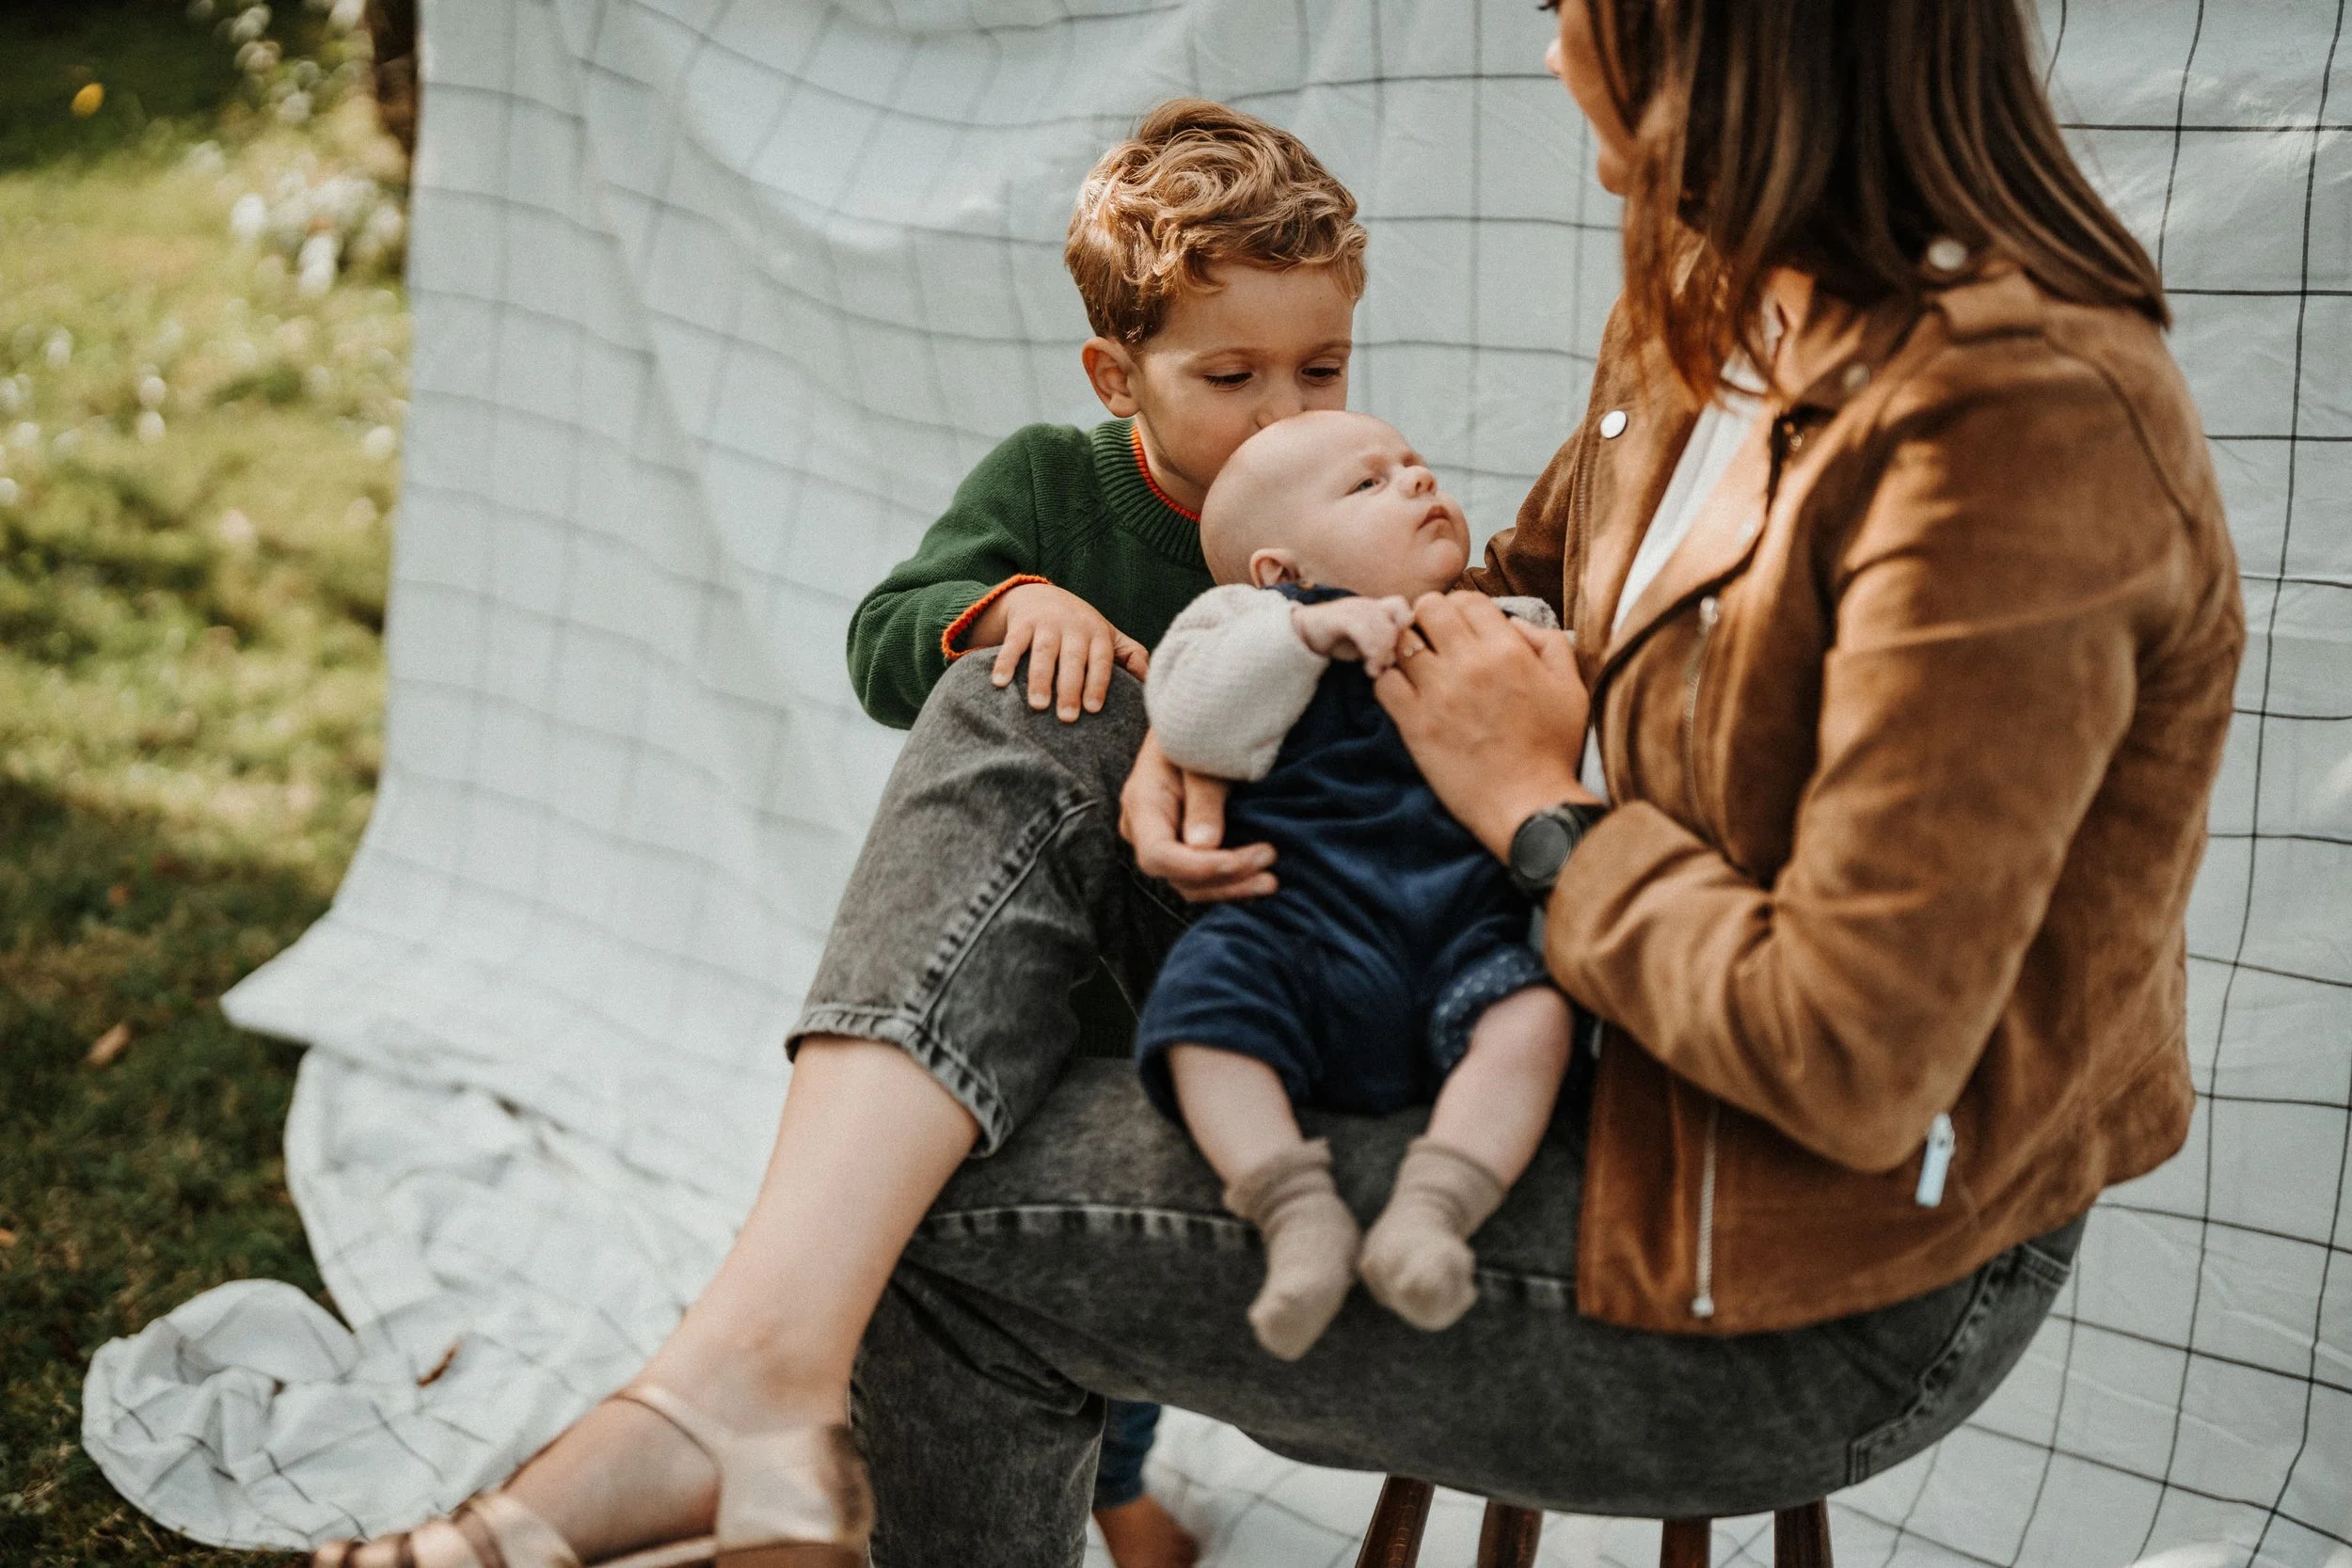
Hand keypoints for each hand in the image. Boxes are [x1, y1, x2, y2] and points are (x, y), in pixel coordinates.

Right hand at [970, 582, 1150, 721]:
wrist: (1041, 594)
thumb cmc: (1082, 627)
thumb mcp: (1109, 637)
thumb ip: (1132, 656)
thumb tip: (1155, 683)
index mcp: (1097, 634)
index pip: (1100, 660)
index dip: (1098, 683)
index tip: (1093, 709)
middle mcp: (1073, 627)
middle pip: (1072, 659)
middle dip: (1070, 688)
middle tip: (1067, 718)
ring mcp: (1046, 624)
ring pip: (1043, 653)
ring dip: (1040, 679)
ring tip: (1038, 706)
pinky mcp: (1022, 624)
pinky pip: (1013, 644)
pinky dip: (1005, 662)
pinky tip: (999, 683)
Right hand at [1119, 729, 1278, 902]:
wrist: (1196, 723)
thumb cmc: (1200, 731)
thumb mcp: (1202, 755)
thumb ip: (1204, 797)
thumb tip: (1204, 845)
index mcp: (1143, 803)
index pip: (1159, 854)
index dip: (1199, 867)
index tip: (1240, 862)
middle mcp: (1142, 830)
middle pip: (1176, 876)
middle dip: (1224, 879)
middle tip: (1269, 865)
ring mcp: (1159, 842)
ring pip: (1189, 885)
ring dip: (1231, 887)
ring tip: (1271, 880)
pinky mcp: (1178, 848)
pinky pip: (1199, 878)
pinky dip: (1229, 883)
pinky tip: (1258, 879)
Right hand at [1291, 595, 1414, 675]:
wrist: (1300, 635)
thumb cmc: (1337, 642)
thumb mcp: (1367, 644)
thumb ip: (1387, 646)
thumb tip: (1406, 662)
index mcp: (1375, 607)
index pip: (1402, 607)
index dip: (1407, 626)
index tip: (1401, 651)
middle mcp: (1367, 604)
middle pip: (1397, 623)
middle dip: (1397, 649)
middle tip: (1387, 668)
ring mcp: (1353, 609)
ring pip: (1383, 629)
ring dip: (1384, 655)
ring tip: (1377, 671)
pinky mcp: (1340, 617)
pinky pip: (1364, 630)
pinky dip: (1372, 653)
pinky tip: (1370, 670)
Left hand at [1375, 591, 1597, 857]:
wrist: (1529, 804)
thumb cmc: (1554, 748)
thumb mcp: (1570, 688)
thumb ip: (1549, 644)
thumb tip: (1514, 624)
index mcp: (1508, 650)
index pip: (1468, 600)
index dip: (1462, 609)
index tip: (1461, 628)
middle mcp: (1470, 663)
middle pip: (1429, 608)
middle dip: (1429, 618)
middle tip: (1433, 639)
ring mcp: (1438, 692)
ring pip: (1401, 640)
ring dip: (1405, 646)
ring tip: (1414, 663)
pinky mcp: (1414, 723)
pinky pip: (1382, 681)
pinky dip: (1386, 679)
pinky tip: (1401, 690)